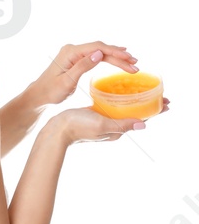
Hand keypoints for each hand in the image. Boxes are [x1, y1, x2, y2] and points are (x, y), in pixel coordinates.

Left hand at [30, 42, 137, 105]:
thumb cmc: (52, 90)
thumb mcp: (68, 81)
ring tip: (132, 62)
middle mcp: (72, 49)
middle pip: (100, 49)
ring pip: (99, 51)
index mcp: (70, 52)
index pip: (97, 48)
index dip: (115, 52)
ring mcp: (74, 53)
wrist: (40, 94)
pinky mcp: (76, 59)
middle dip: (119, 55)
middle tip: (136, 64)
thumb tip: (98, 53)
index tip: (130, 59)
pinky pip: (95, 55)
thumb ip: (82, 66)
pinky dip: (109, 57)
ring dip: (116, 56)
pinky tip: (119, 57)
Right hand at [52, 101, 166, 144]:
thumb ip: (121, 124)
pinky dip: (121, 100)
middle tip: (162, 95)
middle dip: (150, 106)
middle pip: (136, 114)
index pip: (142, 119)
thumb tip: (144, 124)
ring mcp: (104, 121)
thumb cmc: (77, 127)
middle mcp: (114, 126)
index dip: (155, 111)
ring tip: (144, 92)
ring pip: (125, 110)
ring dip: (137, 102)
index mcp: (117, 130)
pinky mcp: (95, 115)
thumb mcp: (101, 124)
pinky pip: (112, 107)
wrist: (56, 130)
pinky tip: (120, 93)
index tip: (167, 102)